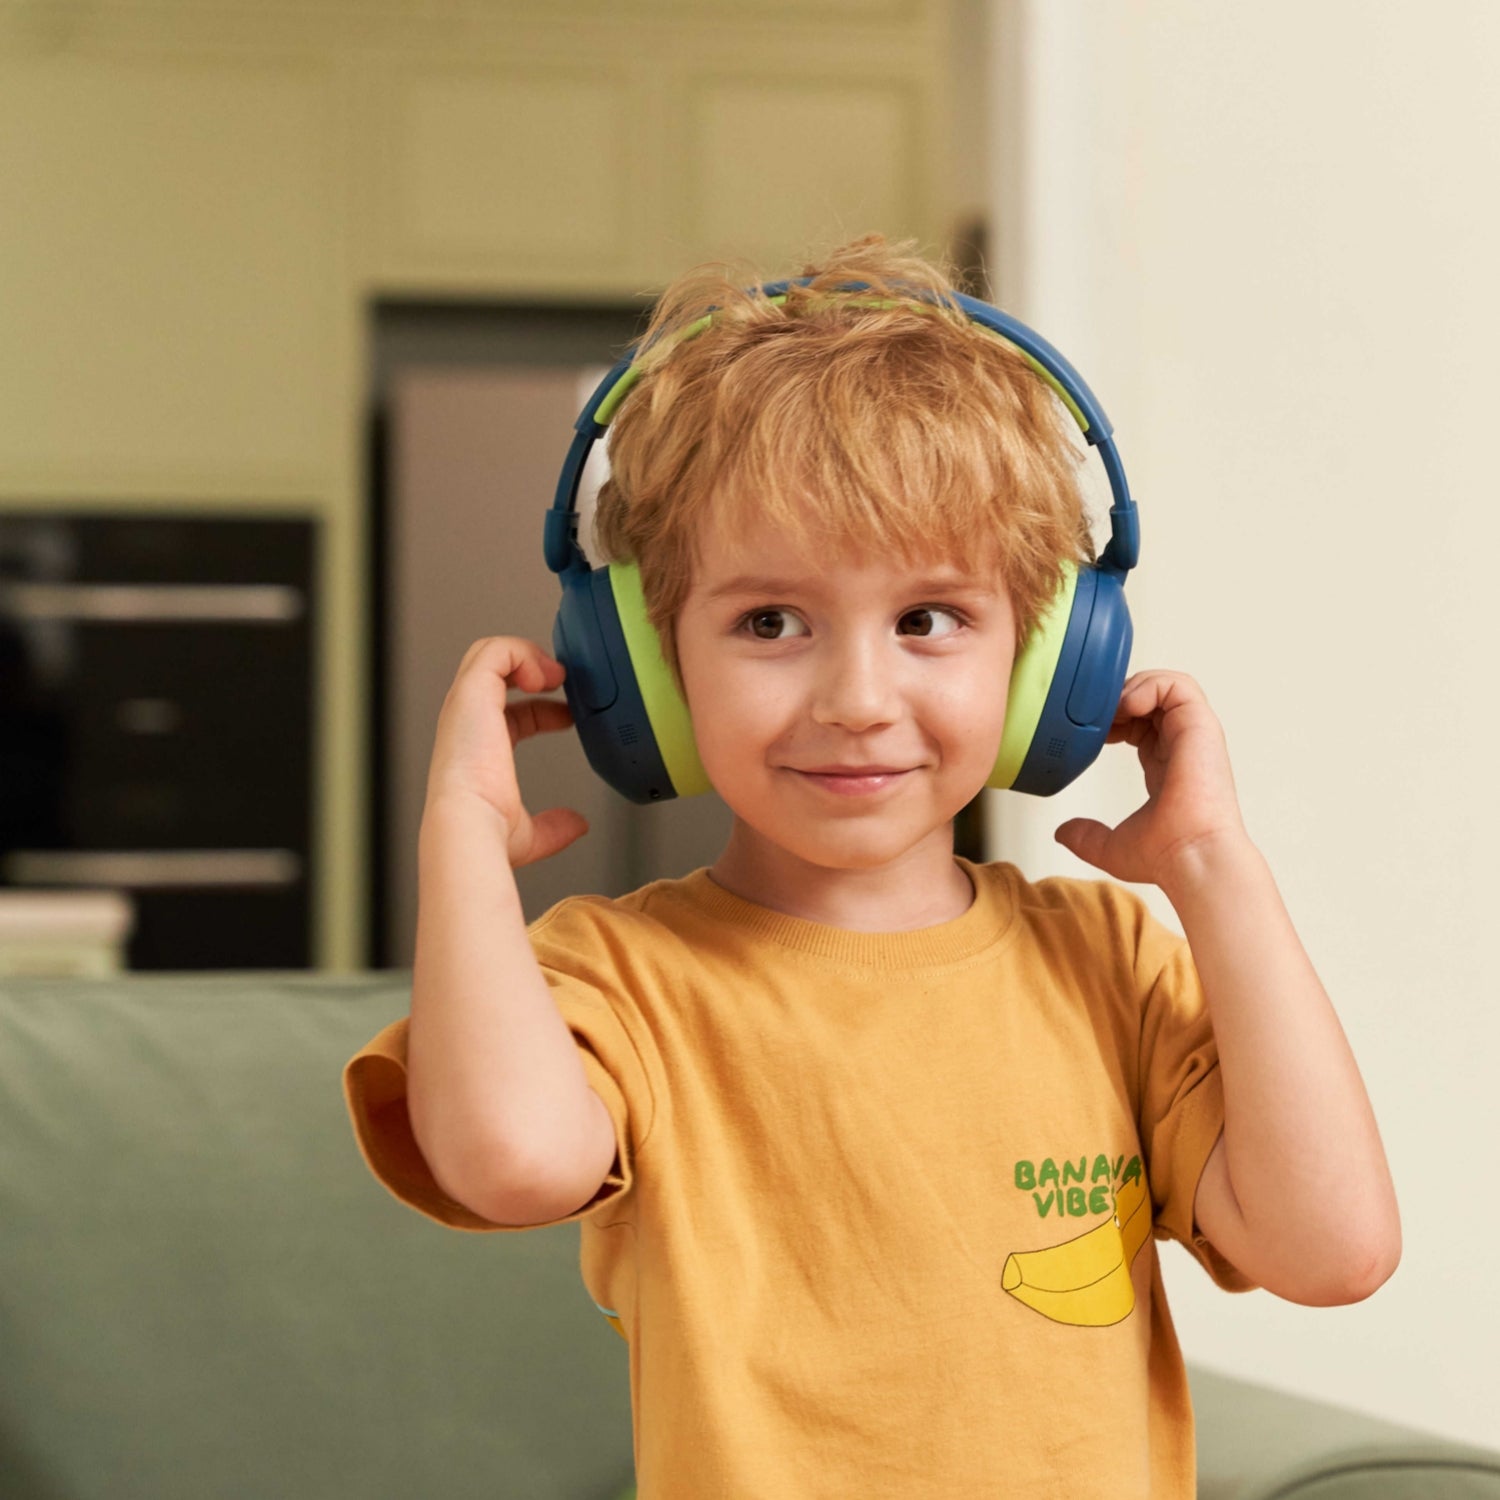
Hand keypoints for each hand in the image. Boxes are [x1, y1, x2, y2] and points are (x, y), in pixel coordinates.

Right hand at [423, 636, 588, 867]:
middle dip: (531, 667)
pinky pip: (495, 651)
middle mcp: (467, 722)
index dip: (543, 708)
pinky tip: (546, 677)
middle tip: (564, 681)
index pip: (509, 712)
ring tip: (556, 675)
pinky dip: (523, 652)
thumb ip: (553, 827)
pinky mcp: (472, 691)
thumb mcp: (529, 833)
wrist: (470, 824)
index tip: (570, 715)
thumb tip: (576, 824)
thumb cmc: (487, 831)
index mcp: (477, 749)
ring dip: (528, 655)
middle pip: (493, 673)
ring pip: (489, 653)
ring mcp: (467, 704)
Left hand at [1053, 670, 1248, 892]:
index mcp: (1165, 765)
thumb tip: (1062, 832)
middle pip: (1151, 698)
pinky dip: (1150, 685)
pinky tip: (1128, 706)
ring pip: (1165, 685)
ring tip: (1112, 709)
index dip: (1111, 717)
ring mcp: (1193, 734)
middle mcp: (1182, 745)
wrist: (1192, 858)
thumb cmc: (1166, 855)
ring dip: (1132, 687)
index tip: (1088, 732)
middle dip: (1117, 697)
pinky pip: (1178, 684)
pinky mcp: (1200, 726)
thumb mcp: (1110, 846)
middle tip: (1093, 716)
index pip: (1140, 722)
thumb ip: (1086, 836)